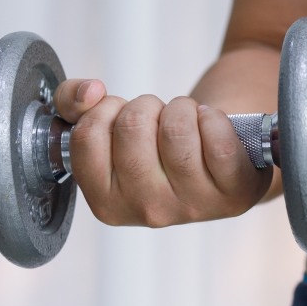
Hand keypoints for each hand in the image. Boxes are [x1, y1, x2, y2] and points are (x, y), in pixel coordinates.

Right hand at [53, 79, 271, 226]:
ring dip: (181, 108)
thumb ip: (73, 102)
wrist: (221, 155)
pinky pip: (218, 140)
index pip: (88, 137)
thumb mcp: (107, 124)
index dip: (106, 111)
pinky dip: (215, 119)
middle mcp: (149, 212)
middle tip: (158, 119)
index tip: (121, 116)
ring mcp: (193, 207)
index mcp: (108, 203)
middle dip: (145, 107)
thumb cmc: (159, 141)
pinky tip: (212, 128)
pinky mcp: (233, 195)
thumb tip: (89, 92)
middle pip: (132, 128)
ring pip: (175, 129)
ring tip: (186, 122)